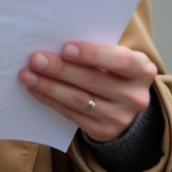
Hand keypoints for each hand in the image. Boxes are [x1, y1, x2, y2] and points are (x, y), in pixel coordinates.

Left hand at [19, 42, 156, 141]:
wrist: (127, 106)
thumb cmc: (116, 72)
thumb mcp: (118, 58)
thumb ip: (99, 49)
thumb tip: (58, 40)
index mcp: (142, 70)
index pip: (119, 61)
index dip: (92, 55)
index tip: (65, 48)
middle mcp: (134, 96)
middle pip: (92, 81)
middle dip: (60, 69)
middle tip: (36, 59)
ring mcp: (120, 117)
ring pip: (79, 100)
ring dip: (50, 86)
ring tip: (29, 74)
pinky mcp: (103, 131)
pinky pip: (72, 114)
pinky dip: (51, 100)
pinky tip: (36, 89)